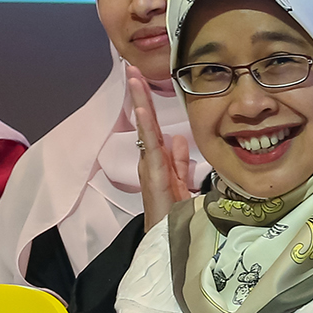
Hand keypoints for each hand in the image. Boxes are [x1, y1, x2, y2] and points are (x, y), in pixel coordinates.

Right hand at [125, 65, 194, 229]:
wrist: (169, 243)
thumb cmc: (175, 217)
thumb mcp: (182, 183)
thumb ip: (180, 162)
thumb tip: (179, 139)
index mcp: (160, 161)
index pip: (154, 127)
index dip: (147, 102)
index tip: (141, 79)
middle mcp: (151, 162)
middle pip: (145, 123)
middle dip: (139, 96)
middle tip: (131, 69)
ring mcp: (150, 169)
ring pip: (145, 131)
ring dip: (140, 104)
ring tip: (133, 79)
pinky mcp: (154, 178)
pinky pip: (151, 149)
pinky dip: (147, 129)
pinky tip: (144, 110)